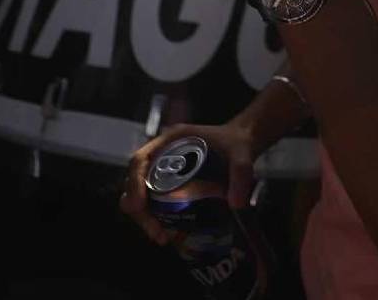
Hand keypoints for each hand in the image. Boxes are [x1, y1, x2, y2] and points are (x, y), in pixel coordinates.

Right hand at [120, 121, 258, 243]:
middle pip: (136, 180)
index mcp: (171, 140)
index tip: (140, 206)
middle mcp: (162, 153)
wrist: (243, 142)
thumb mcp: (241, 154)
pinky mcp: (171, 182)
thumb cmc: (237, 143)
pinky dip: (156, 215)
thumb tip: (236, 203)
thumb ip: (241, 173)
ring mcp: (165, 168)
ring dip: (145, 216)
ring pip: (142, 193)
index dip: (134, 182)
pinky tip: (169, 231)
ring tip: (162, 237)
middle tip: (157, 232)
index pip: (140, 159)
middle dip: (139, 208)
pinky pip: (155, 199)